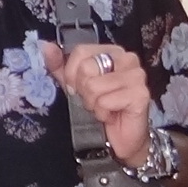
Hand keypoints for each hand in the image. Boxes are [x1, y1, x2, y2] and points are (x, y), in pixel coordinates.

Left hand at [41, 40, 153, 168]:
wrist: (118, 139)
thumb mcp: (74, 85)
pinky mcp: (141, 94)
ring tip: (103, 108)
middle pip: (87, 68)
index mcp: (111, 51)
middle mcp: (127, 59)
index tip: (77, 88)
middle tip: (94, 100)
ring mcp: (137, 75)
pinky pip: (105, 101)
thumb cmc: (99, 108)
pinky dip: (103, 113)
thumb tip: (46, 47)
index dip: (72, 73)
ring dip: (93, 104)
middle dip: (83, 91)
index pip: (81, 51)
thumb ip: (59, 65)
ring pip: (94, 86)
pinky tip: (111, 115)